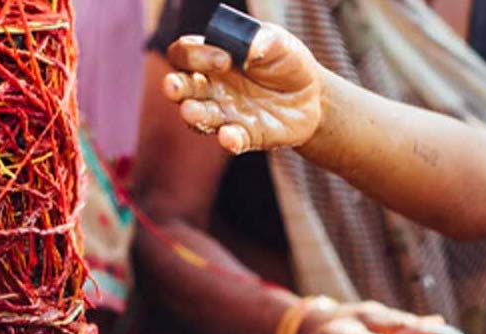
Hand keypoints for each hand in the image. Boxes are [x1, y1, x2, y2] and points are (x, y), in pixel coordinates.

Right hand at [163, 24, 323, 153]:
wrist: (312, 96)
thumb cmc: (287, 63)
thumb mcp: (279, 43)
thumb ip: (261, 40)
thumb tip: (247, 49)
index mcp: (212, 59)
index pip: (186, 54)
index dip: (196, 55)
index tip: (224, 60)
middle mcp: (211, 88)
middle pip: (181, 87)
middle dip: (174, 87)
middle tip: (173, 87)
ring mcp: (225, 114)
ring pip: (198, 117)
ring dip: (193, 115)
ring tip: (191, 112)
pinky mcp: (243, 136)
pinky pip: (230, 141)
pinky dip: (228, 141)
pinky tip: (230, 138)